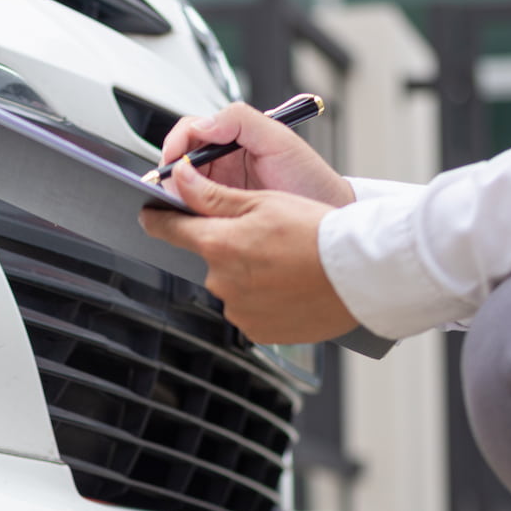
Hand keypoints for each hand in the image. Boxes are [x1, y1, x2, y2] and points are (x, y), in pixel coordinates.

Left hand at [140, 160, 358, 344]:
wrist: (360, 275)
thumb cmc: (318, 233)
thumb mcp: (263, 201)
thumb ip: (212, 195)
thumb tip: (177, 179)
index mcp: (217, 244)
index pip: (169, 229)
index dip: (159, 217)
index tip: (150, 214)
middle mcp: (220, 281)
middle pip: (210, 257)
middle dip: (230, 246)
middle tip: (269, 238)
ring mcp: (237, 310)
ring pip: (233, 284)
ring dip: (251, 273)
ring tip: (287, 264)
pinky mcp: (257, 332)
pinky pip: (252, 309)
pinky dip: (265, 298)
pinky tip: (290, 286)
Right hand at [162, 101, 354, 206]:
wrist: (325, 219)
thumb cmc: (309, 179)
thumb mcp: (279, 140)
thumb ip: (240, 120)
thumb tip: (201, 125)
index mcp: (232, 137)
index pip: (191, 130)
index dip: (176, 143)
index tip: (174, 160)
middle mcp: (222, 160)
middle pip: (179, 158)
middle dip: (170, 171)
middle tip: (173, 187)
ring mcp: (219, 187)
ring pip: (181, 186)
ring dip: (175, 193)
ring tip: (180, 204)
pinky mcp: (220, 213)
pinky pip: (193, 211)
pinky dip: (186, 213)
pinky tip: (190, 218)